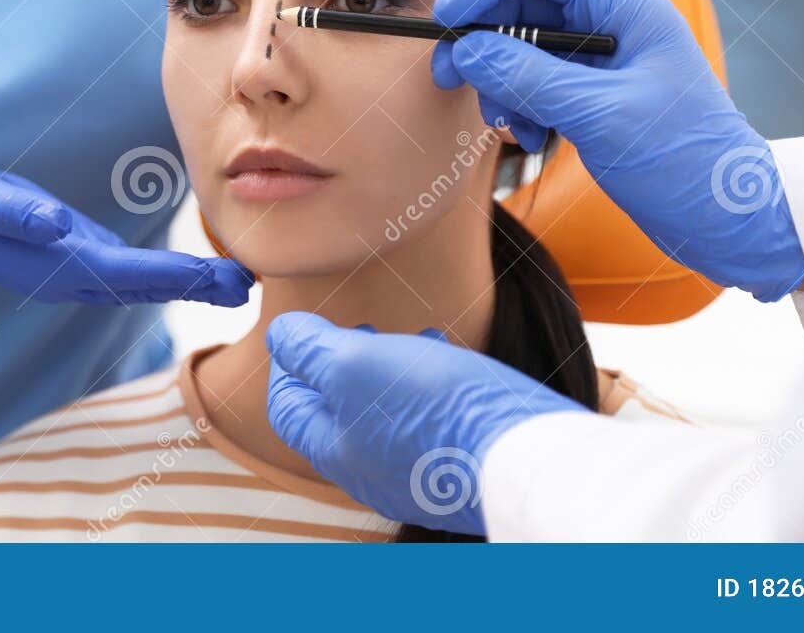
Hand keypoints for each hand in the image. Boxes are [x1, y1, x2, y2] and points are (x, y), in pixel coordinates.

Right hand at [0, 152, 253, 310]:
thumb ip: (12, 213)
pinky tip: (195, 271)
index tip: (221, 277)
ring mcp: (73, 270)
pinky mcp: (73, 257)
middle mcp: (70, 275)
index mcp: (53, 262)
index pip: (127, 272)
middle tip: (251, 286)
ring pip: (141, 283)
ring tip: (238, 283)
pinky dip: (167, 273)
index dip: (177, 275)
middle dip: (198, 286)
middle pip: (145, 285)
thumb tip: (55, 223)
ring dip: (189, 284)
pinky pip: (130, 272)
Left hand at [265, 312, 582, 535]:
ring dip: (388, 369)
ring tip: (411, 338)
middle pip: (336, 412)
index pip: (288, 409)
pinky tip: (447, 360)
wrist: (522, 459)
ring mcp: (415, 475)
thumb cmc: (432, 409)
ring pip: (384, 413)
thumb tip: (280, 336)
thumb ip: (310, 350)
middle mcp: (370, 473)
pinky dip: (425, 386)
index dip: (287, 364)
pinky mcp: (456, 467)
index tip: (305, 331)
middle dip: (341, 363)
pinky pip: (425, 422)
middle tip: (362, 329)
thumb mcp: (355, 364)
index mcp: (335, 452)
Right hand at [430, 0, 803, 301]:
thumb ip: (529, 78)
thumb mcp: (600, 117)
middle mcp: (610, 20)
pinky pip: (533, 78)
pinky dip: (518, 104)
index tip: (450, 18)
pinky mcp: (591, 90)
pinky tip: (530, 138)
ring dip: (500, 80)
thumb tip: (466, 51)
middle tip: (450, 77)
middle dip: (483, 37)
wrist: (726, 218)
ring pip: (521, 42)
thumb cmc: (686, 162)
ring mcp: (600, 56)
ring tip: (508, 125)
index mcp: (625, 5)